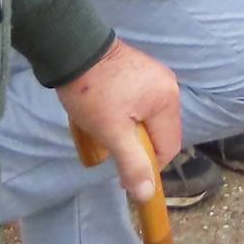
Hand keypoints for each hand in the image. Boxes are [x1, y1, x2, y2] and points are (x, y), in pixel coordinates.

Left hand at [57, 38, 183, 204]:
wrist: (73, 48)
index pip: (169, 147)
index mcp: (168, 100)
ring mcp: (156, 75)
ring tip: (105, 126)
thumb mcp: (111, 133)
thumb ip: (133, 163)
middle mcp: (169, 86)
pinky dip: (128, 114)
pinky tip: (108, 111)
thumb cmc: (93, 93)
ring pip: (149, 118)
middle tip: (109, 143)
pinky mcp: (141, 69)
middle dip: (137, 145)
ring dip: (130, 130)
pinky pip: (142, 102)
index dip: (147, 165)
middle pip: (160, 132)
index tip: (121, 167)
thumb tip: (147, 195)